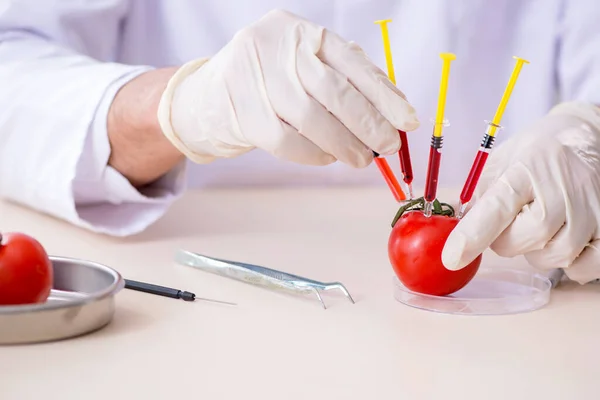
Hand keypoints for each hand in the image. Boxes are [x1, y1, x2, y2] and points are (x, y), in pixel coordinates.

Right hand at [156, 9, 418, 167]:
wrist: (209, 95)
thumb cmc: (271, 82)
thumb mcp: (306, 68)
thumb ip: (345, 81)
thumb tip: (393, 113)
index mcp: (303, 33)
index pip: (352, 63)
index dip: (384, 95)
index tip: (408, 122)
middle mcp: (278, 48)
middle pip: (334, 91)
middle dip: (369, 124)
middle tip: (388, 147)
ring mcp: (255, 77)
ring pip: (312, 119)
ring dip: (343, 145)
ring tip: (360, 159)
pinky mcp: (239, 110)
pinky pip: (287, 141)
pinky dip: (313, 155)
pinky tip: (326, 158)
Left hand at [441, 102, 599, 283]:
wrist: (587, 136)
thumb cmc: (536, 153)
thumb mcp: (500, 163)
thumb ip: (479, 198)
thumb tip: (458, 234)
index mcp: (525, 170)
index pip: (496, 208)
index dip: (472, 235)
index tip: (452, 256)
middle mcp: (561, 189)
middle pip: (524, 240)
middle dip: (506, 240)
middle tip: (512, 221)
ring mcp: (591, 208)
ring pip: (553, 256)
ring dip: (537, 250)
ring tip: (541, 224)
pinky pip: (586, 267)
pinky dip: (571, 263)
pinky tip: (564, 240)